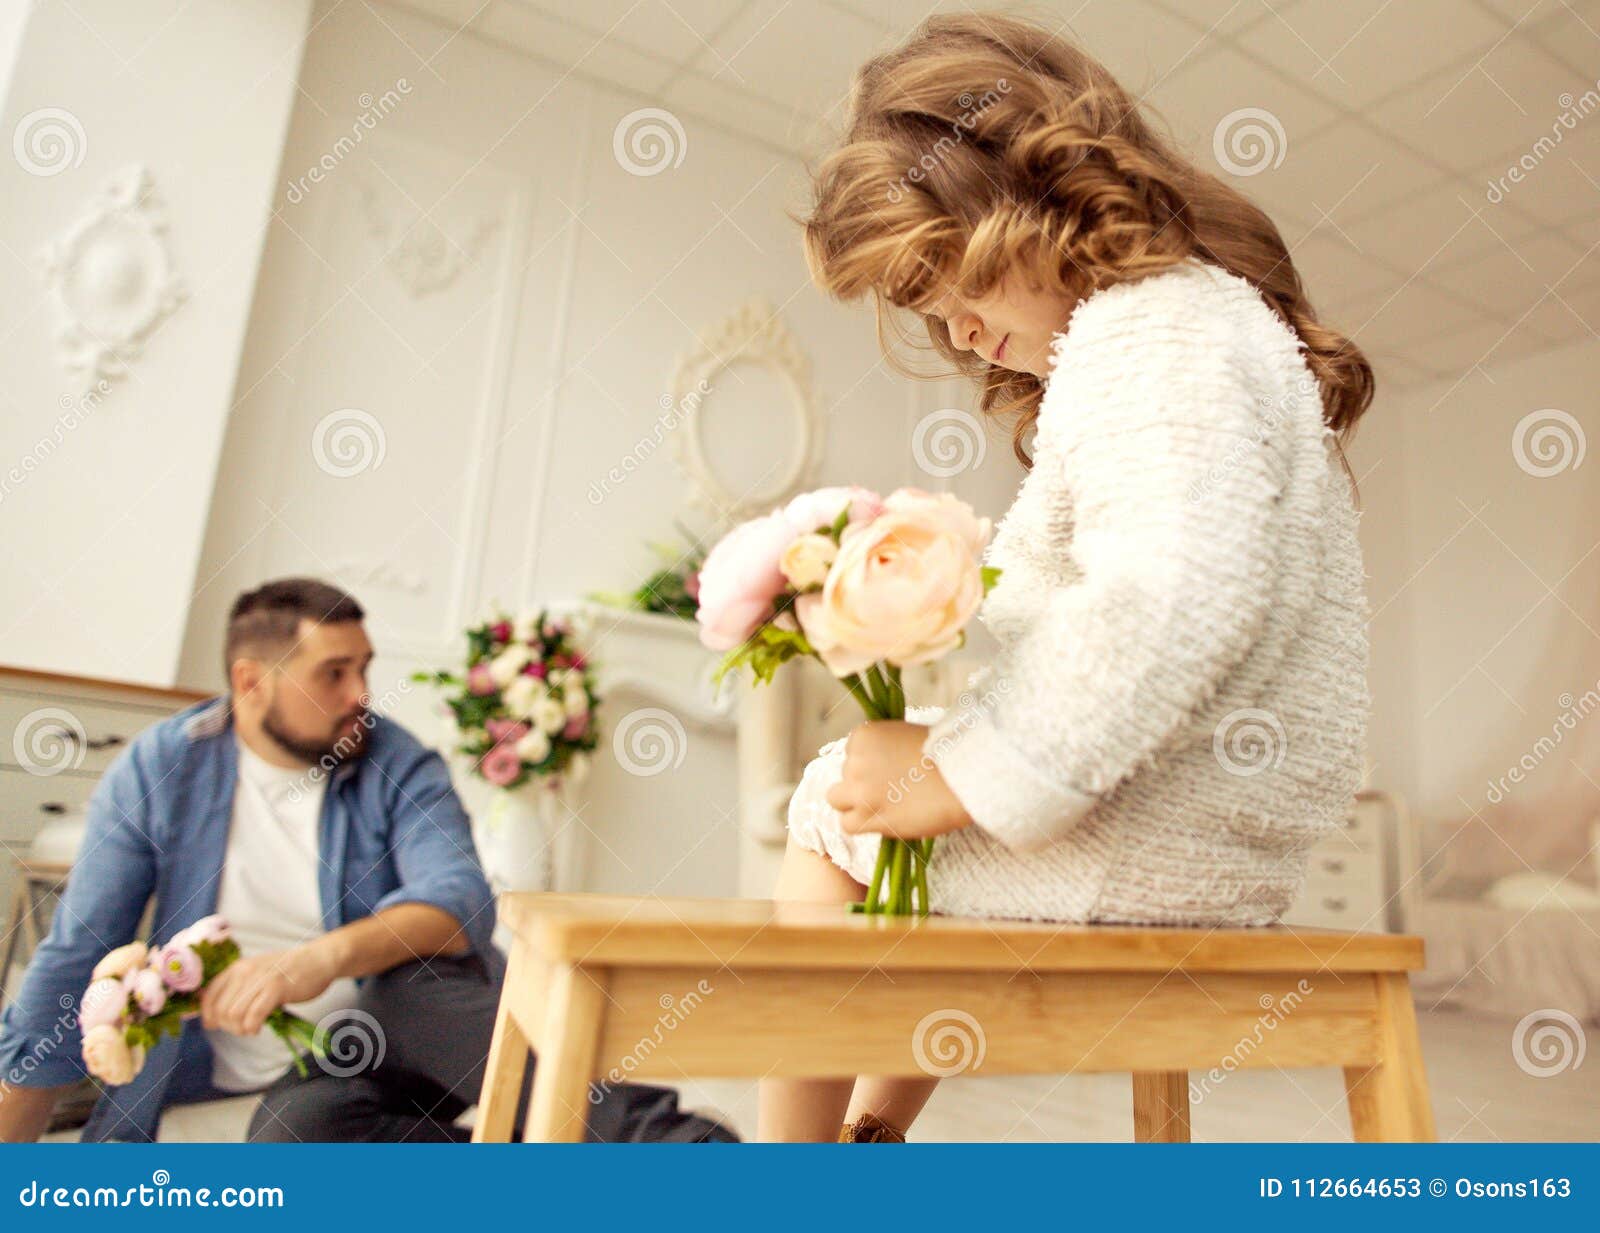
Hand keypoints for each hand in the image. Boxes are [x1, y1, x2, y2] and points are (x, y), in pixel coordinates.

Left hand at [199, 943, 337, 1036]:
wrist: (319, 959)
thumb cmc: (289, 971)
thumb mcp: (257, 973)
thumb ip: (237, 987)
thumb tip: (214, 1013)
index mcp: (237, 968)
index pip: (209, 996)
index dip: (208, 1015)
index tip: (214, 1026)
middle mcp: (244, 971)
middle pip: (221, 1010)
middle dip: (227, 1026)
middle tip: (241, 1028)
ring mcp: (260, 979)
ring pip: (234, 1015)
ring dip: (239, 1029)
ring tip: (250, 1029)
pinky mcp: (276, 988)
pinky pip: (254, 1016)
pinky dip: (252, 1028)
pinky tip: (258, 1028)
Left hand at [825, 720, 972, 840]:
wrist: (965, 777)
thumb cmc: (946, 753)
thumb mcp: (907, 735)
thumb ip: (884, 747)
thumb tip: (876, 764)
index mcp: (864, 734)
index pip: (851, 753)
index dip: (869, 764)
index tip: (889, 771)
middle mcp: (855, 760)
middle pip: (845, 775)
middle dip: (862, 783)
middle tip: (890, 790)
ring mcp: (859, 790)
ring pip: (836, 800)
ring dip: (854, 804)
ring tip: (880, 806)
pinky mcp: (869, 817)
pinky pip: (847, 825)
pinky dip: (862, 824)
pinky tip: (882, 821)